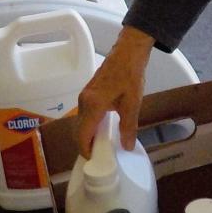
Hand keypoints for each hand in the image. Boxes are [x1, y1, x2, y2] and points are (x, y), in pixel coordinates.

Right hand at [77, 26, 154, 157]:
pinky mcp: (88, 93)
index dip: (85, 150)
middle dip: (85, 145)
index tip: (93, 160)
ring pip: (81, 122)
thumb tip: (127, 147)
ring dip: (87, 135)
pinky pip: (84, 114)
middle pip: (78, 130)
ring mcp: (84, 96)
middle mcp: (84, 102)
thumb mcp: (132, 103)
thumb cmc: (130, 75)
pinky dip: (89, 125)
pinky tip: (102, 129)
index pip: (82, 135)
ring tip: (101, 145)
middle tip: (99, 156)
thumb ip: (128, 127)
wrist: (128, 52)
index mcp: (93, 106)